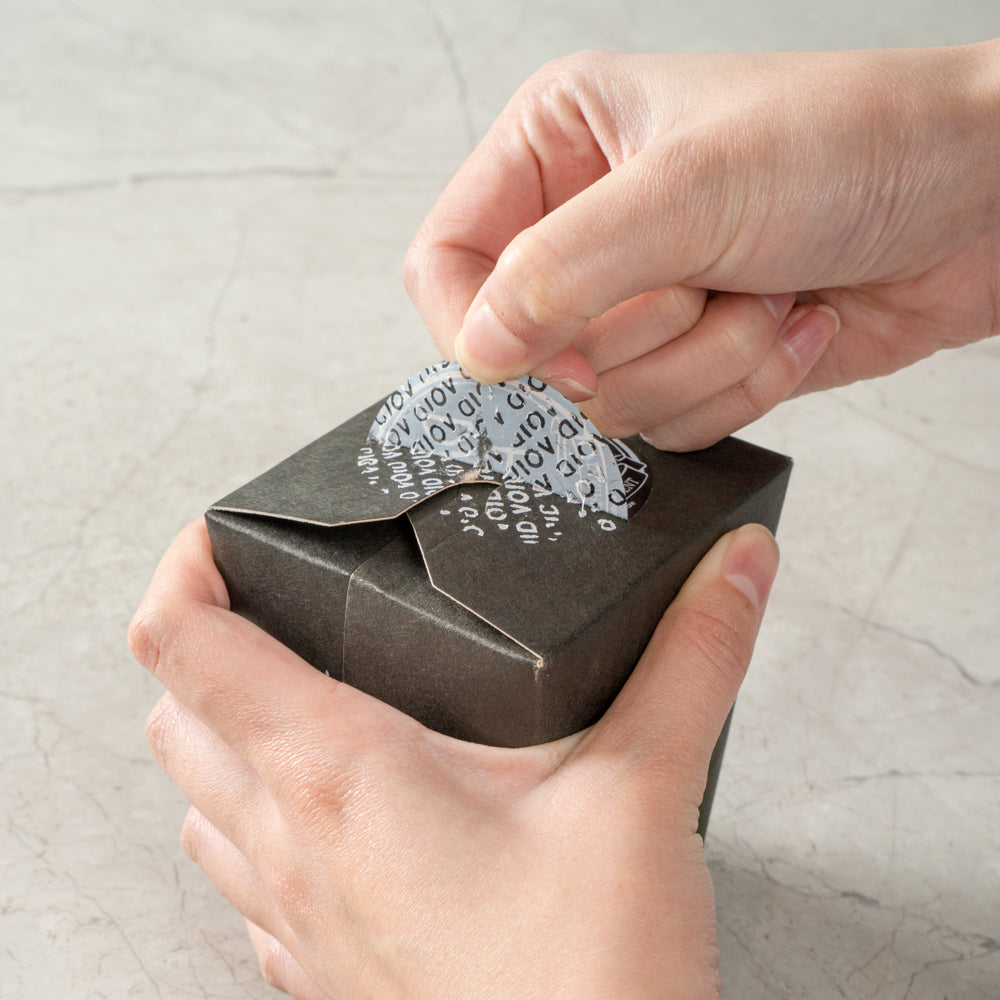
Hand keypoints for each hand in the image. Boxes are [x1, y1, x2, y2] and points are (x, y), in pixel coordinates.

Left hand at [129, 518, 778, 998]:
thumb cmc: (589, 987)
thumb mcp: (647, 791)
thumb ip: (693, 659)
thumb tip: (732, 567)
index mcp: (339, 773)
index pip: (187, 645)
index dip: (184, 565)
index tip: (218, 532)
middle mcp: (291, 843)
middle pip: (174, 715)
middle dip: (202, 642)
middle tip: (265, 601)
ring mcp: (295, 918)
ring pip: (196, 799)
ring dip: (217, 734)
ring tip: (281, 691)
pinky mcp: (323, 969)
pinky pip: (239, 878)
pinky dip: (249, 822)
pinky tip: (317, 818)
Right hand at [404, 43, 999, 449]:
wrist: (979, 200)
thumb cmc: (854, 144)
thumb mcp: (691, 188)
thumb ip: (563, 269)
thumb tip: (478, 348)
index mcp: (558, 151)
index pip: (448, 261)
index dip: (479, 323)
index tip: (544, 347)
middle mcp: (587, 232)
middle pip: (534, 350)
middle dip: (639, 333)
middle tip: (704, 277)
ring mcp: (641, 305)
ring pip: (608, 401)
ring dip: (703, 360)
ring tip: (762, 289)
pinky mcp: (690, 361)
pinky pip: (669, 426)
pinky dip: (739, 386)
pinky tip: (786, 320)